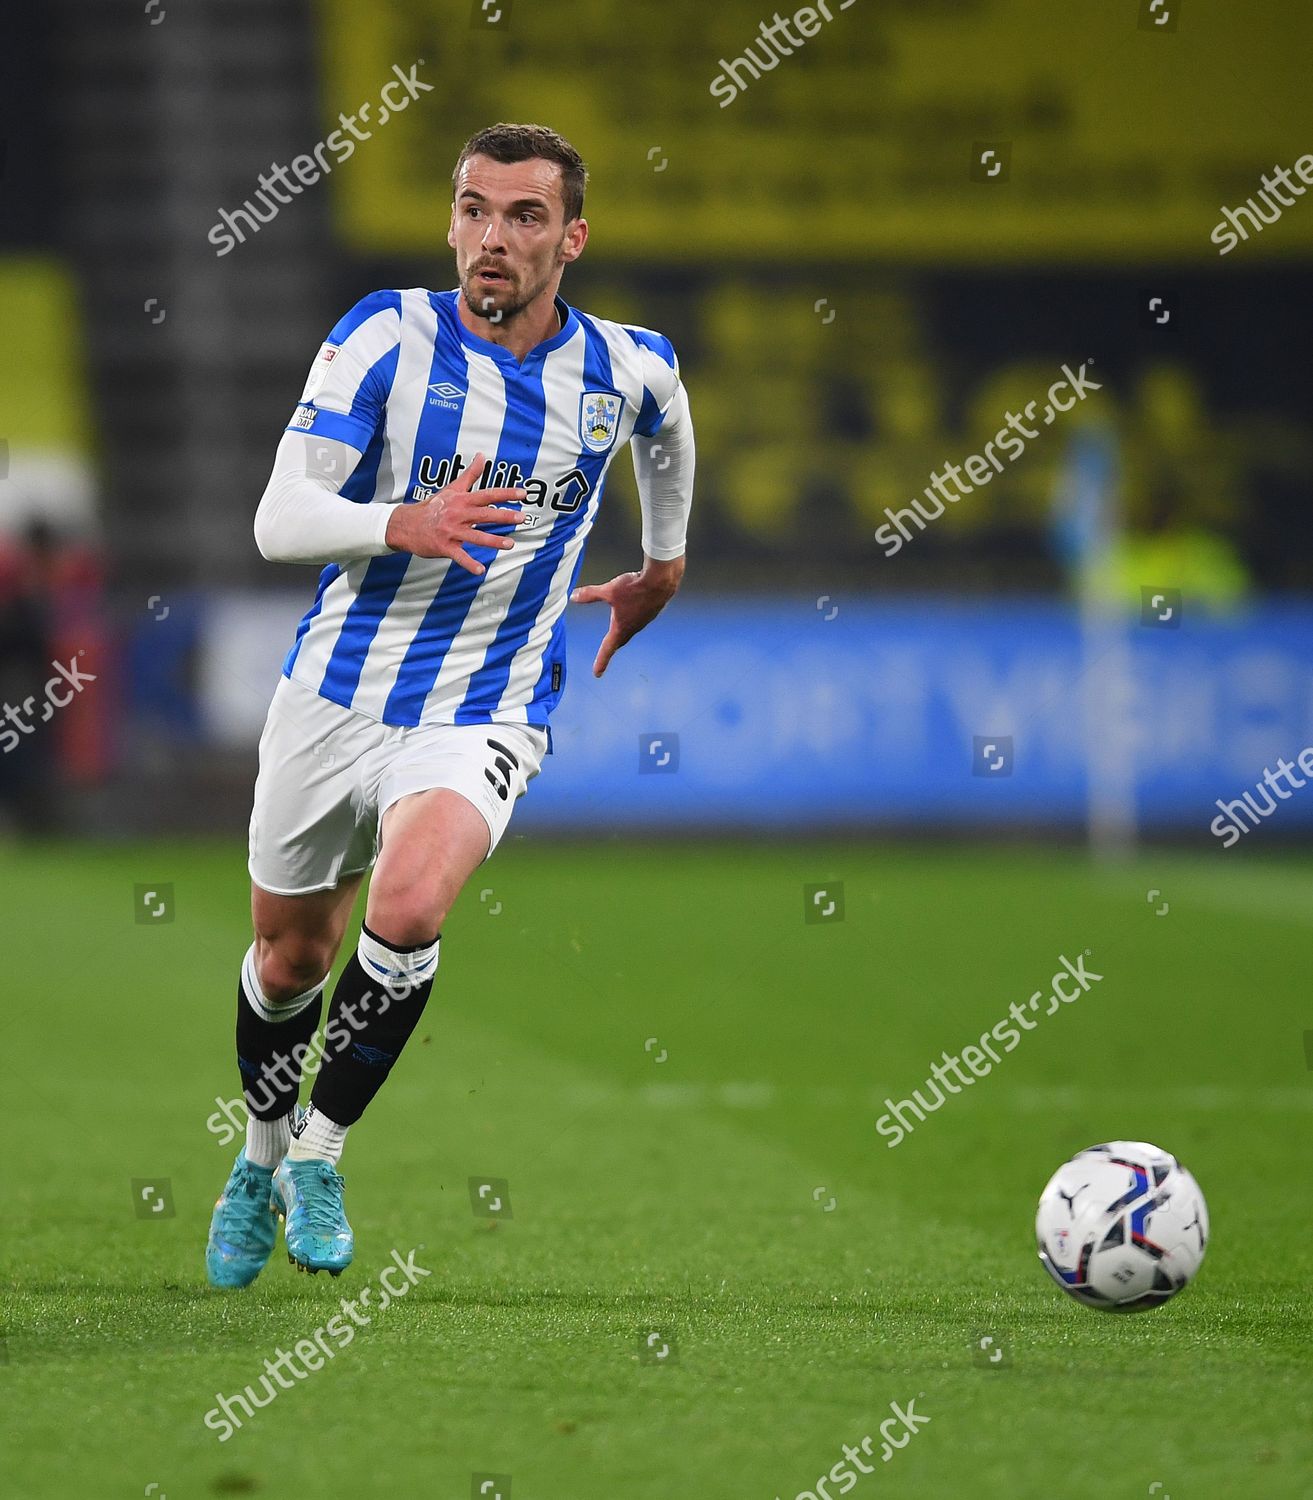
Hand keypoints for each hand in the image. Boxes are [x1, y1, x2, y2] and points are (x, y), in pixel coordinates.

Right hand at [385, 452, 524, 574]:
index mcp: (461, 500)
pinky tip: (481, 570)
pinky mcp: (444, 546)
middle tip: (522, 517)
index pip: (487, 494)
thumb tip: (482, 456)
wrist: (406, 524)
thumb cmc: (433, 507)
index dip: (505, 493)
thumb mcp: (452, 488)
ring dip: (493, 541)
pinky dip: (469, 564)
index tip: (523, 493)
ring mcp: (451, 531)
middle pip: (484, 514)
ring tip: (510, 544)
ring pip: (475, 536)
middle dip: (504, 516)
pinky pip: (459, 556)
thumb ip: (470, 474)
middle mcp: (458, 514)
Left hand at [570, 556, 684, 676]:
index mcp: (621, 627)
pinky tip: (634, 610)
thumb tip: (574, 596)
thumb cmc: (636, 588)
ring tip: (618, 630)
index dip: (601, 661)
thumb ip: (590, 594)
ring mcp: (644, 620)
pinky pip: (640, 619)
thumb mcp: (608, 590)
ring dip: (624, 631)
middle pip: (620, 641)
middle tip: (606, 653)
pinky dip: (634, 618)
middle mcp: (634, 627)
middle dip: (612, 647)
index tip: (597, 672)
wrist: (661, 581)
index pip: (607, 649)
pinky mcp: (652, 611)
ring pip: (631, 629)